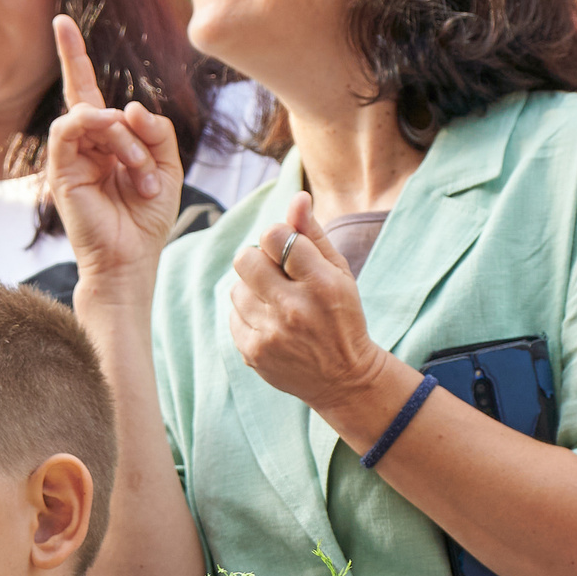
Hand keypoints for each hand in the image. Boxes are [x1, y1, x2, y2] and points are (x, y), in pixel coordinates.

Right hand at [42, 13, 181, 298]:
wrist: (131, 261)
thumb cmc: (147, 219)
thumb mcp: (168, 166)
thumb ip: (156, 129)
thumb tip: (127, 107)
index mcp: (106, 142)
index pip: (88, 93)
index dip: (73, 57)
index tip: (61, 22)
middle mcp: (84, 145)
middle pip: (84, 95)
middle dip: (79, 67)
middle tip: (81, 59)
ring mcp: (70, 157)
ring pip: (91, 115)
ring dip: (125, 140)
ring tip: (140, 174)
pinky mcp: (60, 170)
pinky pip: (70, 127)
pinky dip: (97, 129)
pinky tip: (118, 150)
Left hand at [226, 192, 389, 419]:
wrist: (343, 378)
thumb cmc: (342, 316)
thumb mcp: (339, 272)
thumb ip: (314, 235)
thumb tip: (297, 197)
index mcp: (322, 284)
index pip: (276, 236)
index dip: (277, 236)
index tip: (286, 247)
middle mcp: (294, 309)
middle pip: (246, 259)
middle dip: (257, 259)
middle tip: (275, 272)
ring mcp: (271, 334)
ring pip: (236, 288)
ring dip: (252, 288)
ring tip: (276, 301)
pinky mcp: (253, 352)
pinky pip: (233, 315)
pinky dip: (247, 314)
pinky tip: (270, 322)